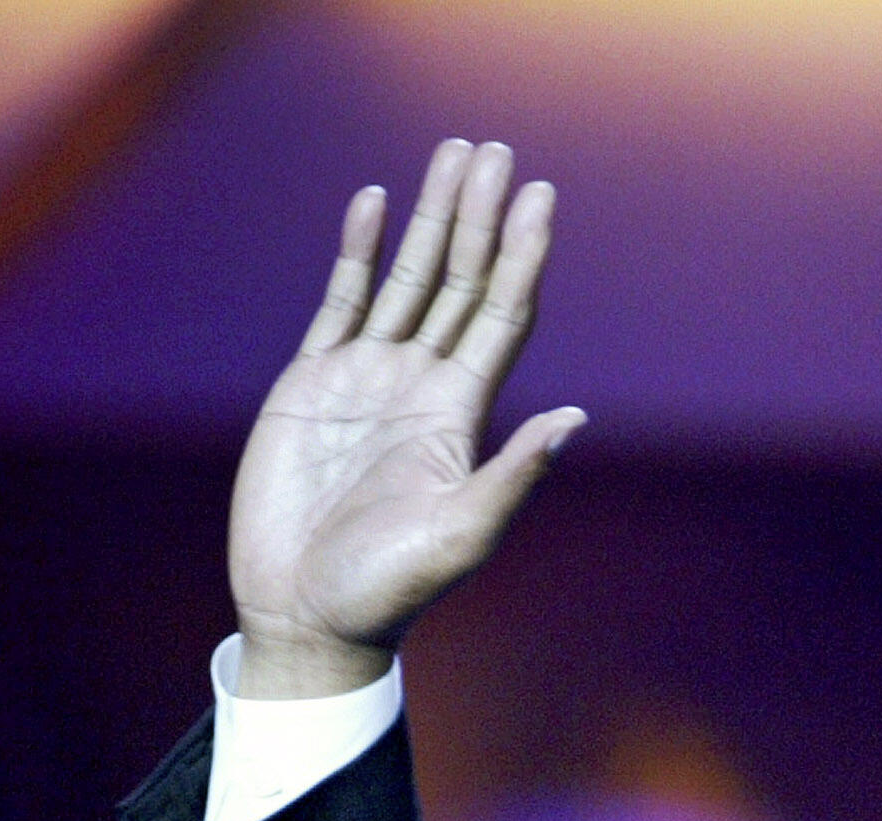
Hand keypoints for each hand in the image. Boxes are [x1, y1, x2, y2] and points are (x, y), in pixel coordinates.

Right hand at [229, 138, 584, 697]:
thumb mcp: (463, 534)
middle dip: (480, 216)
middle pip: (462, 281)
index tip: (541, 197)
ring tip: (452, 157)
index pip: (503, 316)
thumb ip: (515, 475)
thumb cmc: (388, 589)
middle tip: (495, 149)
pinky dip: (362, 252)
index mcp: (461, 416)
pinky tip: (377, 204)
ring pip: (410, 279)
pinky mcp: (313, 381)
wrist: (306, 611)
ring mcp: (367, 378)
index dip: (522, 256)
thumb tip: (576, 421)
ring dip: (431, 219)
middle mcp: (421, 386)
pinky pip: (344, 300)